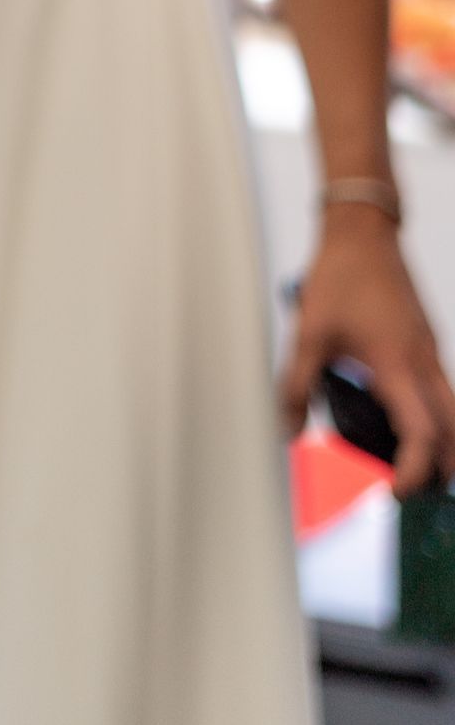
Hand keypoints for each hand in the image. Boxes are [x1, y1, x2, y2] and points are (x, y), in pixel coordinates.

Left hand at [280, 208, 454, 494]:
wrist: (363, 232)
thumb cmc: (339, 277)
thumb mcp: (309, 334)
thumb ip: (296, 388)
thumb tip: (288, 433)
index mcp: (398, 365)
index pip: (423, 434)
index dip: (415, 470)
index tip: (397, 492)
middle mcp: (424, 362)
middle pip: (453, 431)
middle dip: (443, 468)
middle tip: (415, 491)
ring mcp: (430, 352)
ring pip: (452, 411)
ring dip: (441, 443)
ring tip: (412, 466)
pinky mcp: (426, 342)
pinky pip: (442, 390)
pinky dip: (435, 416)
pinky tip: (406, 421)